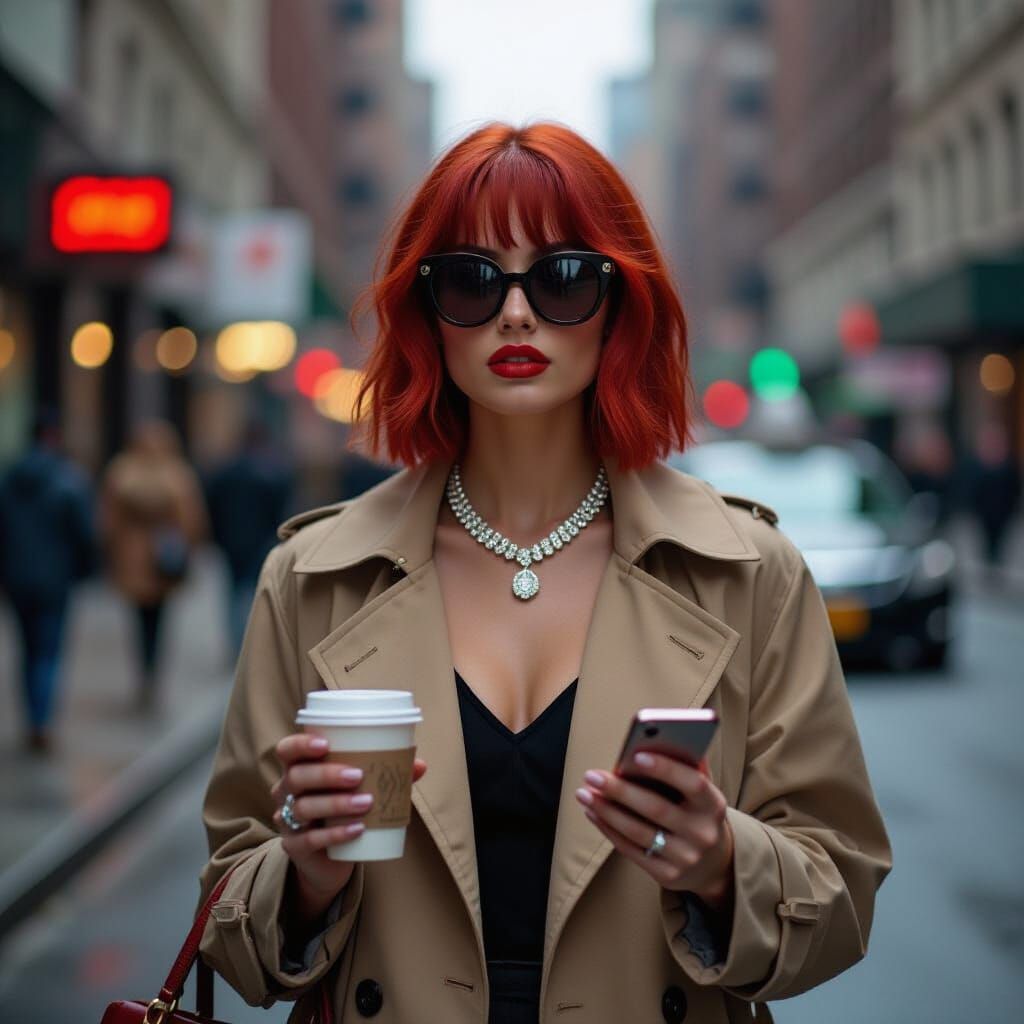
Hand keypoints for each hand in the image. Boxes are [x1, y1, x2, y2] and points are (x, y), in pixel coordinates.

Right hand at [271, 733, 427, 902]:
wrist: (331, 858)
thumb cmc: (344, 810)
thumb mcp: (362, 789)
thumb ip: (387, 775)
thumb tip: (419, 765)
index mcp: (300, 768)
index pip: (287, 749)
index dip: (301, 744)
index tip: (326, 744)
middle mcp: (286, 791)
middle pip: (296, 777)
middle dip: (327, 774)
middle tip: (358, 776)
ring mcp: (287, 820)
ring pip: (302, 808)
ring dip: (336, 803)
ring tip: (366, 803)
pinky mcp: (294, 847)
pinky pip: (309, 840)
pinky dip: (335, 833)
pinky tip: (357, 829)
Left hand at [574, 753, 733, 905]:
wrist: (713, 864)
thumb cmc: (697, 812)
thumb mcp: (701, 792)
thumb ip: (683, 767)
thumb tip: (651, 742)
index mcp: (713, 805)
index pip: (693, 783)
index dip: (666, 769)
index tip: (636, 756)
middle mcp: (702, 833)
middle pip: (656, 808)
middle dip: (620, 790)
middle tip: (592, 775)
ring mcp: (685, 857)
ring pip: (638, 831)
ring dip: (606, 810)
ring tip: (584, 793)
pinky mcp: (667, 875)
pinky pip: (631, 850)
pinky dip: (608, 829)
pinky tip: (592, 813)